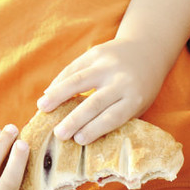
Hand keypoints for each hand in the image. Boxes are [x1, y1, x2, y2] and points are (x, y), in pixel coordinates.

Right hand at [37, 38, 167, 143]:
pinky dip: (59, 81)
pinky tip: (48, 93)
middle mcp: (122, 80)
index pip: (112, 117)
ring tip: (42, 108)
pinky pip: (74, 67)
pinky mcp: (96, 52)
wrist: (147, 49)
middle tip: (58, 134)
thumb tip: (84, 136)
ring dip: (58, 95)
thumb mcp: (137, 105)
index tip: (78, 140)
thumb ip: (117, 118)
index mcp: (135, 98)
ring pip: (79, 80)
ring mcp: (108, 64)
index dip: (94, 129)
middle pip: (94, 102)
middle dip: (74, 120)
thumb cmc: (140, 88)